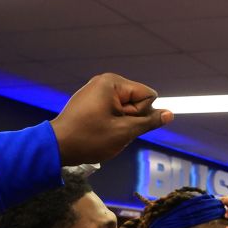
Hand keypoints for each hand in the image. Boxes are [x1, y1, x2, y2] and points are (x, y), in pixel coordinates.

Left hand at [50, 73, 173, 165]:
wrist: (58, 146)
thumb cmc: (91, 138)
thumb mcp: (125, 132)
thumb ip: (150, 122)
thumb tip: (170, 114)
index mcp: (113, 83)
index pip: (148, 95)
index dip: (141, 114)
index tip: (121, 123)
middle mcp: (106, 81)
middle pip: (137, 100)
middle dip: (131, 117)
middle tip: (112, 129)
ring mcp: (97, 90)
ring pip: (126, 107)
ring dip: (122, 122)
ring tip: (104, 130)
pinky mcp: (91, 101)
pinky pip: (114, 109)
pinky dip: (112, 121)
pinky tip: (99, 129)